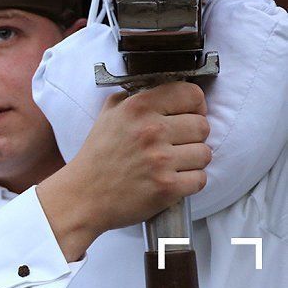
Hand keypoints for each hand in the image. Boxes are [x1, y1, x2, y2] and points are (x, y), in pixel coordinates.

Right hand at [39, 82, 210, 259]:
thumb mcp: (108, 114)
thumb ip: (135, 97)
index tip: (188, 115)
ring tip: (171, 164)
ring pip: (205, 153)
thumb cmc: (98, 156)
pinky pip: (200, 179)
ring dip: (192, 160)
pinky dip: (190, 182)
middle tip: (175, 144)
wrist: (82, 195)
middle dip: (193, 136)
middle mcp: (151, 130)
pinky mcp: (167, 187)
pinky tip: (171, 179)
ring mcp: (160, 160)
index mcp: (137, 107)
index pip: (191, 94)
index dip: (195, 105)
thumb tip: (164, 91)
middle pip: (203, 125)